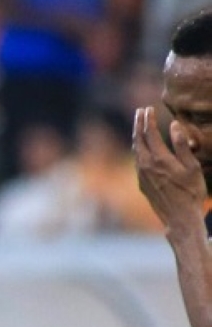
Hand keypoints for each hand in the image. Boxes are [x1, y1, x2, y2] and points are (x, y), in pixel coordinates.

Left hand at [134, 106, 208, 238]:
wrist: (179, 218)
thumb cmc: (191, 192)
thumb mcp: (192, 166)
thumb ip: (182, 145)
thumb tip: (174, 125)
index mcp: (159, 159)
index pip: (150, 133)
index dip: (149, 119)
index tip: (148, 108)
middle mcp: (146, 166)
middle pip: (139, 140)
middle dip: (139, 124)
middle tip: (139, 111)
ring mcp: (141, 176)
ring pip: (135, 151)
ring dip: (137, 136)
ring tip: (138, 125)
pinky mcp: (141, 184)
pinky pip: (137, 162)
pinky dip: (138, 150)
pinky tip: (141, 147)